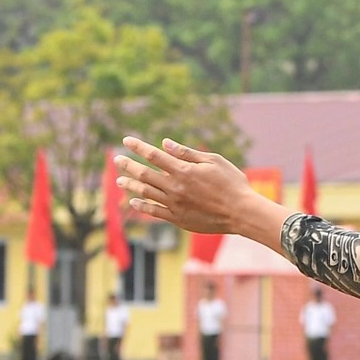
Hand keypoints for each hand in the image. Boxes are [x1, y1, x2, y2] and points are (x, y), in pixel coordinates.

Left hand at [117, 137, 254, 233]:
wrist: (242, 213)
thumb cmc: (232, 184)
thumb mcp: (214, 161)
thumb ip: (187, 153)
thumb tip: (165, 143)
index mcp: (183, 170)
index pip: (154, 155)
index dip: (138, 147)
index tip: (126, 141)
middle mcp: (175, 187)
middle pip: (144, 173)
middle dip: (128, 165)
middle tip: (116, 160)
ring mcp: (175, 204)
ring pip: (146, 192)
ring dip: (130, 185)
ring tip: (119, 180)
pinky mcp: (179, 218)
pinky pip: (155, 211)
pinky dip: (142, 205)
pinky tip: (134, 201)